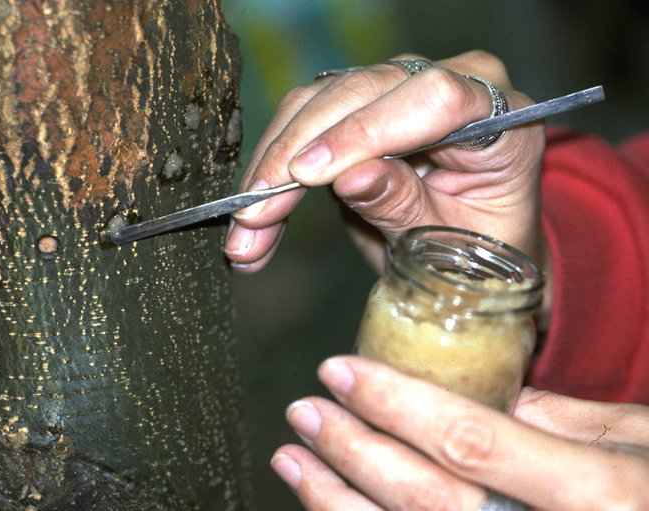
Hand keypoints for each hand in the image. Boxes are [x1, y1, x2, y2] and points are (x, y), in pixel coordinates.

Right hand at [224, 51, 546, 275]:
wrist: (468, 250)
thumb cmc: (476, 252)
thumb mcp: (450, 245)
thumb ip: (406, 207)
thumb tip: (352, 178)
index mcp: (499, 117)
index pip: (433, 99)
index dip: (364, 133)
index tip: (310, 176)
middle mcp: (450, 83)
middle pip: (361, 92)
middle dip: (296, 156)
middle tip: (255, 217)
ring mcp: (401, 87)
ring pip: (317, 102)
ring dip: (271, 166)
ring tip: (246, 231)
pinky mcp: (359, 103)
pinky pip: (302, 118)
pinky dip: (270, 167)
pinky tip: (251, 211)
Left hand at [272, 356, 648, 509]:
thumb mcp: (640, 443)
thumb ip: (563, 420)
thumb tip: (483, 393)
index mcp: (592, 493)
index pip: (468, 440)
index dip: (394, 404)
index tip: (338, 370)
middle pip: (423, 497)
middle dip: (353, 450)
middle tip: (303, 411)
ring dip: (335, 501)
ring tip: (292, 461)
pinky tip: (330, 507)